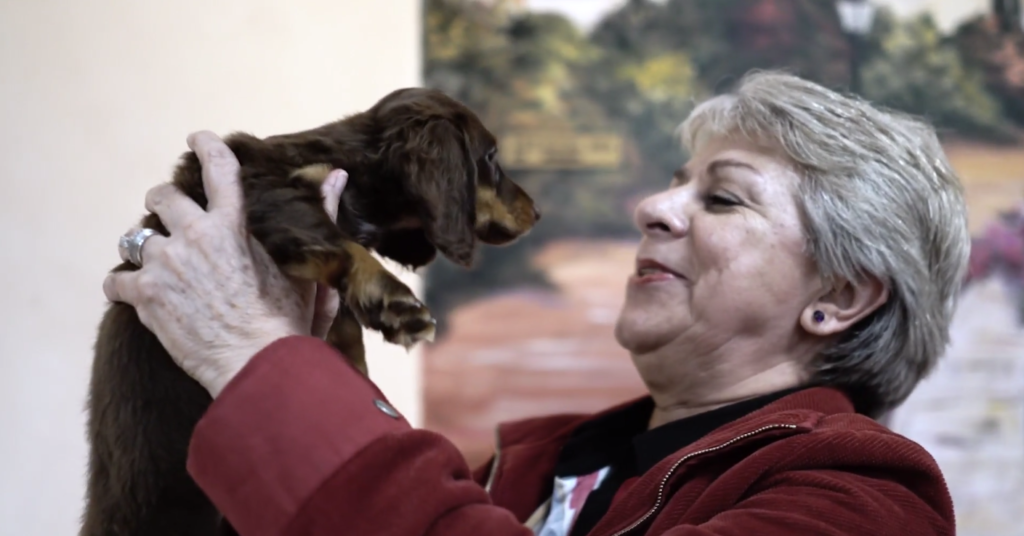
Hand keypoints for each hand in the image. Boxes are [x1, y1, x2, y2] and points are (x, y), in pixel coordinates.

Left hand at [103, 131, 345, 396]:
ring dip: (146, 249)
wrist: (257, 366)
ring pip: (136, 238)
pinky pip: (115, 278)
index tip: (197, 139)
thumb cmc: (286, 323)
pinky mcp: (143, 295)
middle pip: (162, 198)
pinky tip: (133, 293)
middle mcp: (193, 236)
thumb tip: (336, 175)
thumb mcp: (307, 268)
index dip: (206, 147)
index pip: (218, 169)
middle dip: (164, 202)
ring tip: (158, 264)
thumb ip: (321, 215)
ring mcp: (165, 264)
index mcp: (232, 226)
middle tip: (170, 215)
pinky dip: (123, 285)